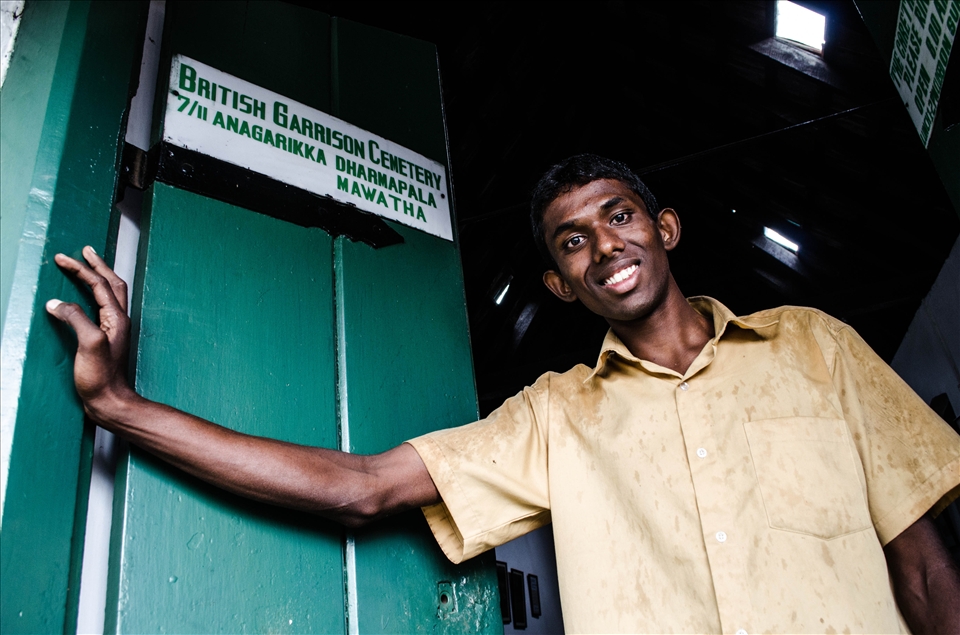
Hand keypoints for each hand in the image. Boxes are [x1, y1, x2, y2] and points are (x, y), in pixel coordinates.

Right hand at [46, 246, 134, 417]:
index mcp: (117, 318)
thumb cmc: (101, 377)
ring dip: (99, 277)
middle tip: (85, 250)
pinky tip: (86, 298)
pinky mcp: (106, 339)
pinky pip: (102, 308)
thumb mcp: (88, 344)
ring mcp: (115, 330)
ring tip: (88, 265)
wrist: (110, 402)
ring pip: (110, 294)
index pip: (99, 284)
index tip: (63, 257)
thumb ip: (75, 319)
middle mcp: (119, 320)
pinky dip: (94, 295)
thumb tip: (56, 303)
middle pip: (111, 284)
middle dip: (97, 265)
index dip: (81, 269)